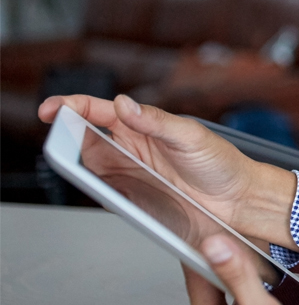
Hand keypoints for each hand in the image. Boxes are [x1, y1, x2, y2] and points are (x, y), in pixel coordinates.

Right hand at [40, 93, 297, 247]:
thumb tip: (125, 105)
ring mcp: (130, 171)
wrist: (238, 199)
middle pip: (86, 135)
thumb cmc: (222, 163)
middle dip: (66, 133)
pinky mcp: (134, 195)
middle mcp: (132, 145)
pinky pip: (105, 191)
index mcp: (143, 123)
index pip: (99, 109)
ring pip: (90, 164)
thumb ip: (157, 122)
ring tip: (71, 160)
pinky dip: (94, 189)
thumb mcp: (192, 137)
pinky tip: (94, 187)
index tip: (52, 109)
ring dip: (77, 161)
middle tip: (57, 137)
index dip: (72, 106)